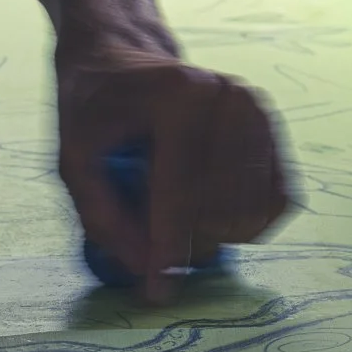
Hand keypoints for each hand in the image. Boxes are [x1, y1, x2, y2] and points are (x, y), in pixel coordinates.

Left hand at [57, 48, 289, 303]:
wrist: (123, 59)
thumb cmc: (94, 111)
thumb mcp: (74, 160)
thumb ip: (103, 217)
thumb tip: (146, 269)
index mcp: (179, 95)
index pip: (182, 186)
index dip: (169, 245)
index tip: (158, 292)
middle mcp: (230, 96)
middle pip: (223, 205)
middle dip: (188, 242)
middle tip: (152, 236)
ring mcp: (260, 111)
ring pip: (253, 210)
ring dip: (216, 235)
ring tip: (178, 216)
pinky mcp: (275, 130)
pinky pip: (278, 202)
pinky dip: (247, 222)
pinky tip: (211, 211)